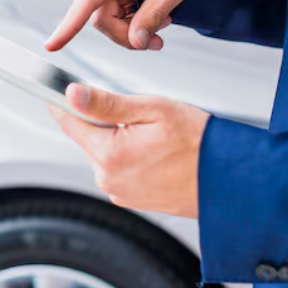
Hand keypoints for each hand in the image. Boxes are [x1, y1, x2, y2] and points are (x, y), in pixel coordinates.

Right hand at [45, 0, 211, 51]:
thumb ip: (153, 14)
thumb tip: (135, 41)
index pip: (87, 0)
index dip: (68, 26)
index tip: (51, 46)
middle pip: (102, 18)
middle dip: (127, 35)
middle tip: (158, 42)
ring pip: (111, 18)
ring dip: (135, 29)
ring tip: (164, 23)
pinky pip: (119, 11)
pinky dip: (137, 20)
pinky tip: (159, 15)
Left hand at [50, 83, 209, 217]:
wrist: (231, 180)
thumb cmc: (200, 143)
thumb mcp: (153, 110)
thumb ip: (107, 103)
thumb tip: (72, 94)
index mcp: (110, 155)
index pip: (70, 122)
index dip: (64, 102)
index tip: (55, 89)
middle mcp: (109, 179)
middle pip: (88, 137)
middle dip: (104, 120)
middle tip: (138, 115)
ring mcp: (120, 192)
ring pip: (104, 152)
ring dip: (118, 138)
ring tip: (153, 137)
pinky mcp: (131, 198)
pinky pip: (119, 168)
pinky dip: (130, 156)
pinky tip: (156, 152)